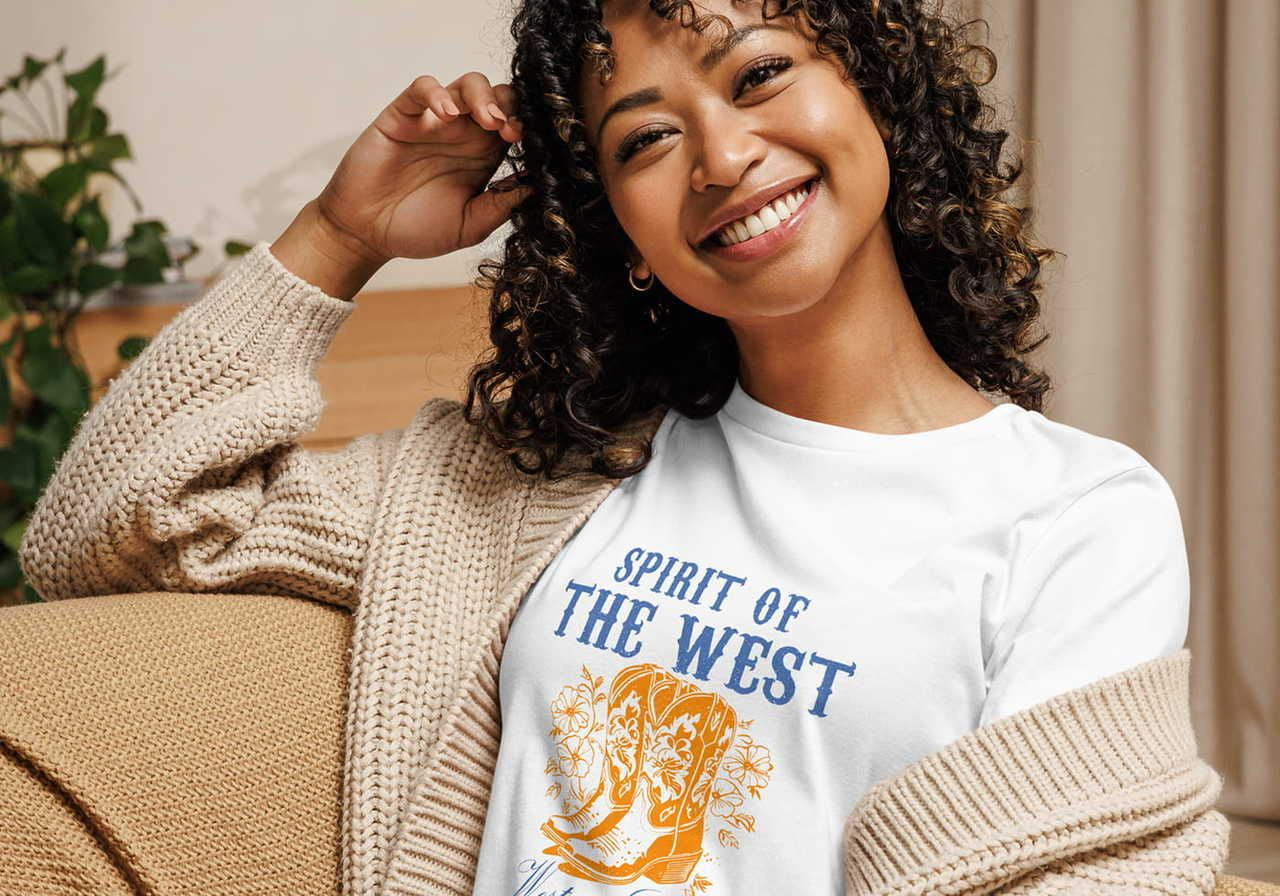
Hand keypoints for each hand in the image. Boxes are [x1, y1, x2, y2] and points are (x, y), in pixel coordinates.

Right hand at [312, 71, 530, 264]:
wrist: (367, 234)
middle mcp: (463, 134)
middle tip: (510, 130)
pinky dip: (436, 93)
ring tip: (488, 120)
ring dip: (482, 96)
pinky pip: (421, 88)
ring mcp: (433, 122)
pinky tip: (445, 114)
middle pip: (497, 97)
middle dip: (510, 106)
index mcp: (483, 157)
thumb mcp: (469, 226)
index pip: (514, 125)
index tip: (528, 144)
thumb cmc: (417, 230)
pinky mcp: (402, 116)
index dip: (525, 127)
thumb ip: (500, 206)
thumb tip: (538, 187)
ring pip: (466, 85)